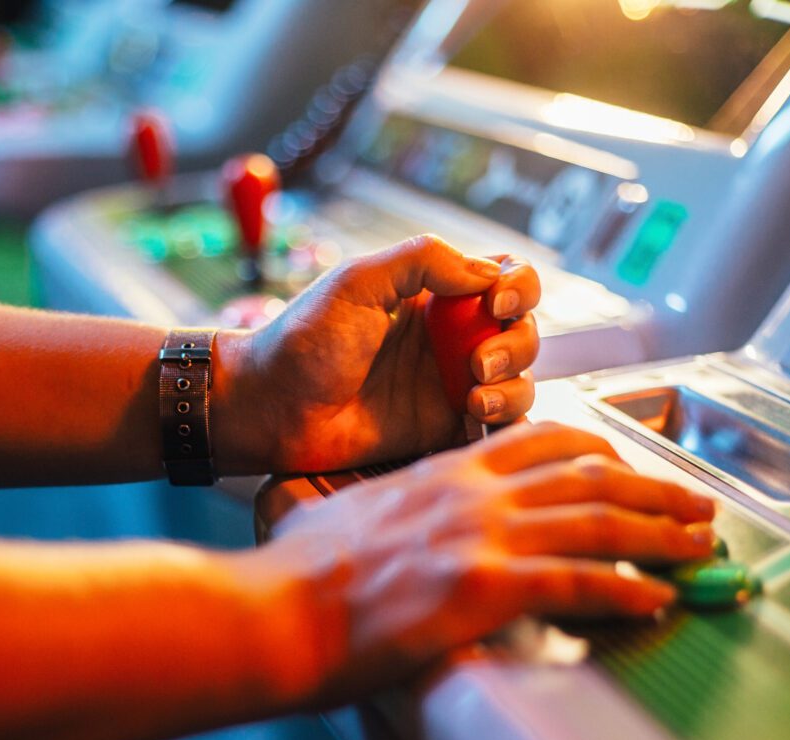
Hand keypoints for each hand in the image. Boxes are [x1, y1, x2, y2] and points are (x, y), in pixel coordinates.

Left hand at [213, 235, 539, 474]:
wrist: (269, 409)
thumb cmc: (302, 341)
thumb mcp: (358, 282)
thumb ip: (422, 260)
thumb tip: (486, 272)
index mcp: (432, 295)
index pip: (503, 278)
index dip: (518, 286)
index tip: (498, 301)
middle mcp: (448, 338)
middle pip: (520, 331)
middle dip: (516, 342)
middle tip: (476, 361)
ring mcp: (447, 385)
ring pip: (518, 380)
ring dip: (513, 384)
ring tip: (473, 395)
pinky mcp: (441, 430)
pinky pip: (496, 425)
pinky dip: (504, 419)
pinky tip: (474, 415)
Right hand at [257, 422, 715, 704]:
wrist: (278, 613)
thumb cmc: (298, 575)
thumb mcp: (342, 512)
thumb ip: (378, 503)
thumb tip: (370, 514)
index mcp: (444, 473)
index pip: (539, 440)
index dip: (598, 451)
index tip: (629, 466)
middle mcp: (473, 494)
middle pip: (586, 477)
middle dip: (652, 489)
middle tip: (696, 505)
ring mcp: (481, 537)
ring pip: (596, 522)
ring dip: (660, 534)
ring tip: (700, 546)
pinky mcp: (484, 588)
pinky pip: (578, 583)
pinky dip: (627, 592)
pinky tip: (657, 600)